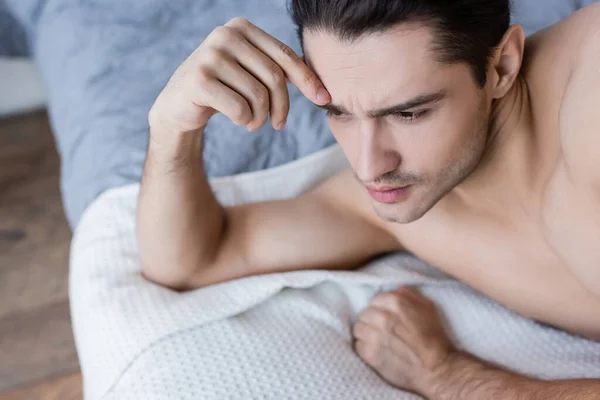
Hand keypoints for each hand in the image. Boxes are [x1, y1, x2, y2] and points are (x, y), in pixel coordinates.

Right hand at [148, 17, 330, 139]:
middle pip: (274, 77)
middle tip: (278, 124)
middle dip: (282, 107)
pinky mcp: (199, 80)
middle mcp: (225, 35)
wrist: (178, 105)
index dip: (308, 79)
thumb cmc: (222, 89)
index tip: (324, 100)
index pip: (284, 55)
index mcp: (241, 28)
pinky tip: (238, 121)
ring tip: (253, 123)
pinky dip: (245, 121)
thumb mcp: (250, 72)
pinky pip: (240, 108)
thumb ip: (277, 69)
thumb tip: (322, 88)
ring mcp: (210, 56)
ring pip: (258, 95)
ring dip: (260, 118)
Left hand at [353, 287, 455, 393]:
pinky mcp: (370, 353)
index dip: (380, 309)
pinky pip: (358, 345)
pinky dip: (364, 348)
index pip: (374, 300)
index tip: (385, 318)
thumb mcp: (427, 307)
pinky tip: (376, 351)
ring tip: (376, 341)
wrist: (436, 368)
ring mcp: (374, 335)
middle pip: (364, 314)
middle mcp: (382, 316)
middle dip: (371, 321)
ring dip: (366, 334)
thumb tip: (395, 290)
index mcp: (396, 302)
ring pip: (358, 329)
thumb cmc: (434, 337)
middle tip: (381, 330)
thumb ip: (408, 294)